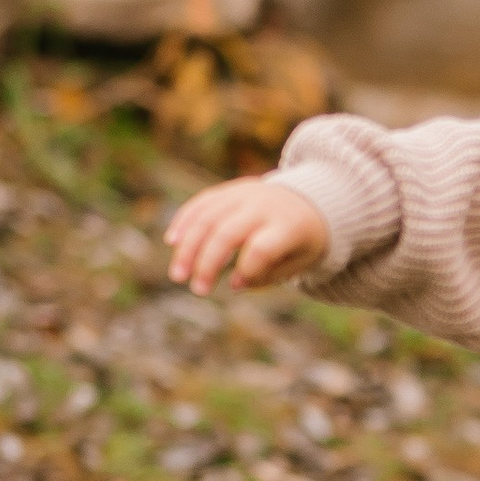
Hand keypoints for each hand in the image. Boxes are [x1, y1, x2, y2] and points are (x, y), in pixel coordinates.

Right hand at [166, 177, 330, 296]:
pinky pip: (202, 203)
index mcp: (288, 225)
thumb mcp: (298, 261)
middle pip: (228, 233)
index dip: (246, 269)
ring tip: (178, 276)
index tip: (236, 286)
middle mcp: (264, 205)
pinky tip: (172, 242)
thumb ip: (268, 273)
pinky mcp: (229, 190)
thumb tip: (234, 284)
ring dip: (188, 247)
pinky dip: (185, 221)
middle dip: (208, 263)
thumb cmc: (300, 241)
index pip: (262, 248)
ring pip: (208, 217)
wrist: (307, 200)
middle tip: (197, 290)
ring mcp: (244, 194)